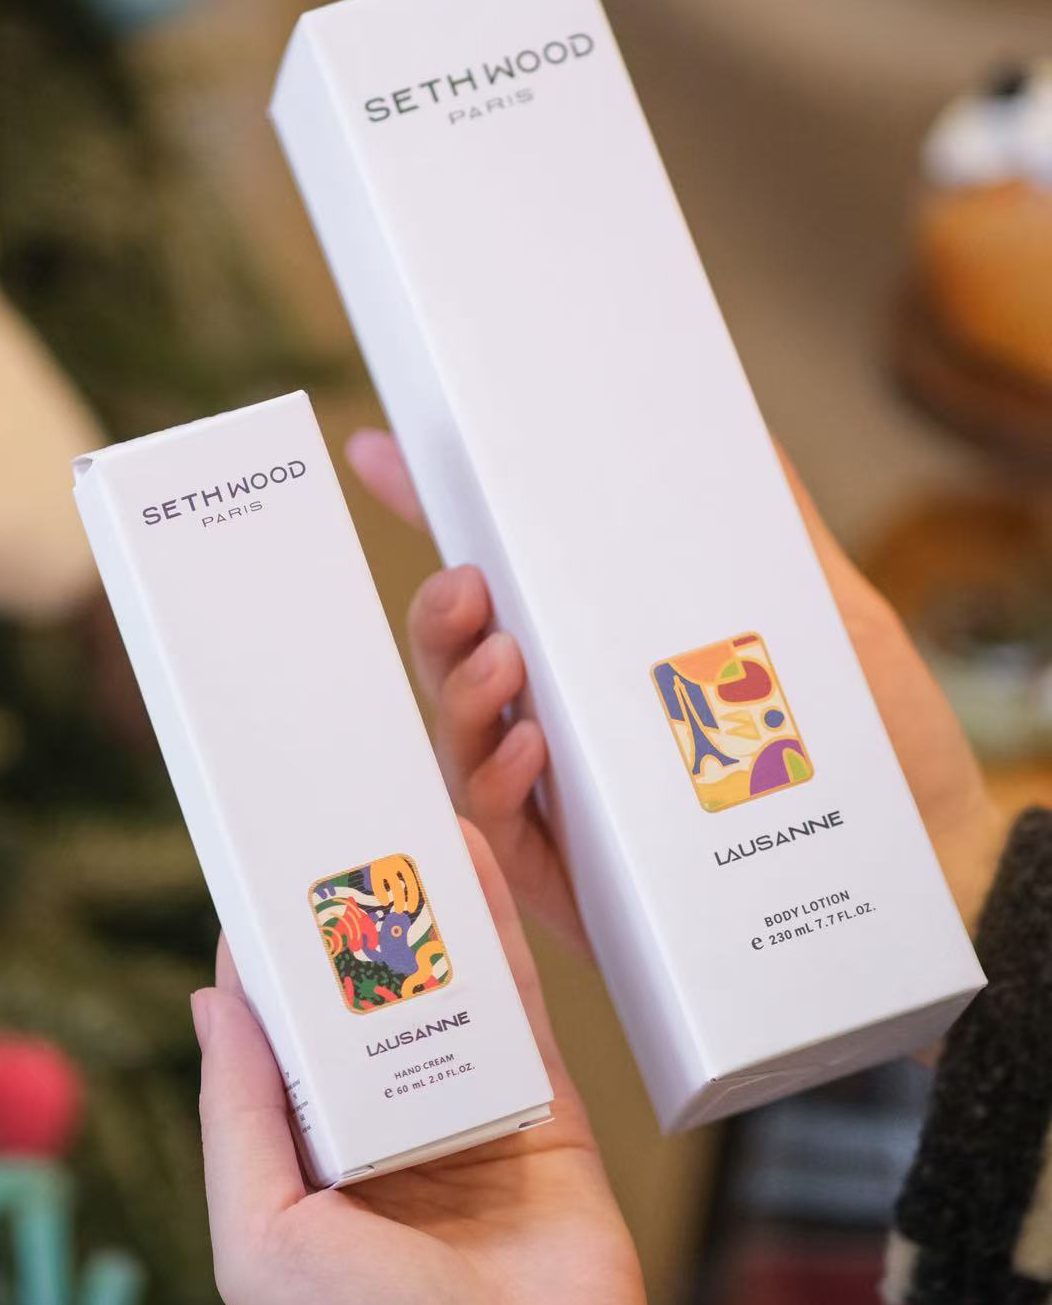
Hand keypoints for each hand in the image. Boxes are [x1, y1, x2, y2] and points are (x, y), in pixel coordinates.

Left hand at [190, 823, 647, 1304]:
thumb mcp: (264, 1238)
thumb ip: (236, 1113)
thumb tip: (212, 997)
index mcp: (306, 1168)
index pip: (274, 1046)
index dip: (263, 967)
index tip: (253, 879)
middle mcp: (381, 1133)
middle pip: (356, 1005)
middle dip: (343, 923)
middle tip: (328, 831)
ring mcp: (464, 1110)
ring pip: (433, 987)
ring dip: (417, 908)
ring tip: (393, 820)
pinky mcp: (539, 1100)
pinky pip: (512, 998)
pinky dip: (492, 928)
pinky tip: (469, 859)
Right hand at [347, 431, 1000, 942]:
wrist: (928, 866)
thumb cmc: (867, 741)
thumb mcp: (821, 613)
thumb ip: (770, 525)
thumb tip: (731, 420)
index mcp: (601, 649)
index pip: (503, 578)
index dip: (431, 512)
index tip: (376, 447)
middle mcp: (567, 719)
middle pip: (459, 658)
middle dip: (439, 616)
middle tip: (467, 586)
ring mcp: (562, 802)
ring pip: (464, 741)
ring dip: (463, 693)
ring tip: (500, 661)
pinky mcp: (570, 884)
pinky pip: (503, 832)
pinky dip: (499, 784)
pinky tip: (528, 751)